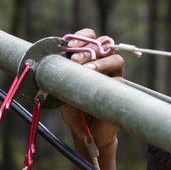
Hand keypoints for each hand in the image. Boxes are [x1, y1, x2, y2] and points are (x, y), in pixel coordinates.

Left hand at [59, 28, 123, 152]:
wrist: (84, 131)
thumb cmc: (73, 108)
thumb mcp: (61, 89)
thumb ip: (60, 74)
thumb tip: (52, 62)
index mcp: (87, 58)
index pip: (89, 37)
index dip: (80, 37)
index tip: (68, 45)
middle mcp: (102, 64)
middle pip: (103, 44)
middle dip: (88, 49)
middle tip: (75, 60)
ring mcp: (112, 76)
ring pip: (115, 59)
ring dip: (100, 62)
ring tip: (87, 70)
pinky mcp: (119, 90)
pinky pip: (119, 80)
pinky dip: (109, 80)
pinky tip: (98, 86)